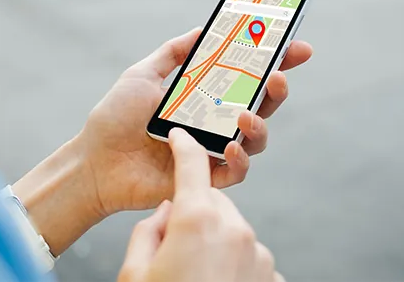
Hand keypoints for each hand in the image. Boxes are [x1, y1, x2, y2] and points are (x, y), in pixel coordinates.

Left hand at [12, 28, 310, 254]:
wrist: (93, 161)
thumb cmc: (115, 118)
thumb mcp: (142, 74)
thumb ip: (174, 52)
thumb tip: (204, 28)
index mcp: (205, 96)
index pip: (248, 77)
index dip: (276, 62)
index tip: (296, 45)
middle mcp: (215, 122)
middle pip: (261, 105)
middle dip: (277, 88)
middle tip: (279, 74)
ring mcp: (212, 149)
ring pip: (255, 138)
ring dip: (260, 124)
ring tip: (245, 113)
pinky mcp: (205, 177)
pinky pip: (237, 171)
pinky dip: (240, 159)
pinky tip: (229, 145)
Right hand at [119, 129, 283, 281]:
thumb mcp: (134, 272)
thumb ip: (149, 230)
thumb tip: (167, 213)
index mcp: (197, 221)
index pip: (191, 166)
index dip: (183, 146)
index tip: (179, 135)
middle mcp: (235, 229)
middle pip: (212, 201)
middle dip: (195, 210)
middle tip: (173, 241)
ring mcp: (257, 254)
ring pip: (232, 228)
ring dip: (215, 239)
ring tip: (193, 274)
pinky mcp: (269, 277)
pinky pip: (248, 256)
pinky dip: (233, 263)